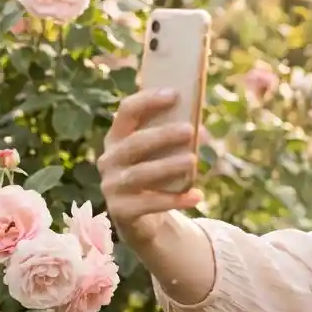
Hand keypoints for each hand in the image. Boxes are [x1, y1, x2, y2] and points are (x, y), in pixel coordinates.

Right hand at [98, 90, 202, 242]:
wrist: (142, 217)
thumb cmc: (156, 175)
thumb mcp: (161, 154)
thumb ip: (174, 138)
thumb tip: (202, 130)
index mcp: (117, 137)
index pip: (127, 112)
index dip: (148, 101)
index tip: (175, 94)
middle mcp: (109, 159)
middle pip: (134, 144)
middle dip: (162, 135)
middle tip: (190, 130)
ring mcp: (112, 185)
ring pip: (140, 174)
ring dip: (167, 165)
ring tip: (193, 160)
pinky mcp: (121, 210)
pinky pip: (149, 204)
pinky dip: (174, 199)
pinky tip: (197, 195)